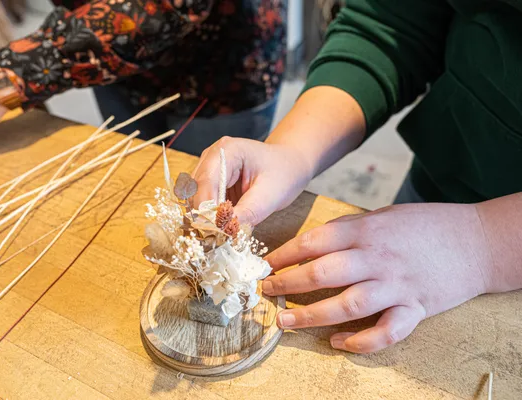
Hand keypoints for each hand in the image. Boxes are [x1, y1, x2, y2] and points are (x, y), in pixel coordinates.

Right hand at [192, 86, 365, 225]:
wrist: (290, 165)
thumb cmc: (284, 174)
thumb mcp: (270, 195)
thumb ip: (247, 213)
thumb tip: (225, 231)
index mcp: (226, 151)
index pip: (205, 182)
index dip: (206, 210)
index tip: (214, 233)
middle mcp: (211, 156)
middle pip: (195, 191)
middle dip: (204, 216)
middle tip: (218, 239)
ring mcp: (208, 169)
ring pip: (195, 199)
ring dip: (205, 219)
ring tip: (222, 235)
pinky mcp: (210, 182)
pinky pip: (202, 203)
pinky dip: (210, 217)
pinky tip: (223, 228)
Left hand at [262, 203, 494, 352]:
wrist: (477, 239)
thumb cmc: (425, 224)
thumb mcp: (383, 215)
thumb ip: (349, 227)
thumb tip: (313, 241)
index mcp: (366, 230)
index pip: (314, 241)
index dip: (284, 254)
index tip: (266, 264)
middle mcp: (378, 257)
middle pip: (323, 273)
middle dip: (289, 284)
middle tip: (267, 291)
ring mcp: (397, 284)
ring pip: (347, 305)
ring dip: (312, 316)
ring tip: (286, 320)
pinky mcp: (416, 308)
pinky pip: (387, 331)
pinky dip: (362, 342)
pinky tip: (339, 342)